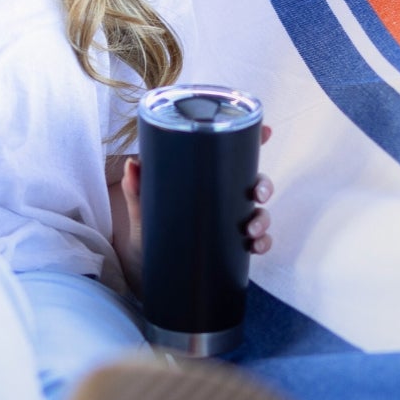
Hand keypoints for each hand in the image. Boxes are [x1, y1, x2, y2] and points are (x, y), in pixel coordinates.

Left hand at [110, 125, 273, 295]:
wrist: (145, 267)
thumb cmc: (147, 230)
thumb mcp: (142, 208)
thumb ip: (136, 189)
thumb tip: (132, 165)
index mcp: (204, 179)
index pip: (232, 155)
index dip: (253, 140)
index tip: (267, 131)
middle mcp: (222, 196)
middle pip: (254, 182)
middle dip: (263, 186)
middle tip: (257, 195)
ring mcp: (230, 220)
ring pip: (260, 212)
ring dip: (263, 218)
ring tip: (250, 229)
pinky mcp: (233, 245)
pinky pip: (258, 241)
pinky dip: (263, 242)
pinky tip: (256, 246)